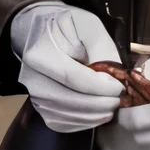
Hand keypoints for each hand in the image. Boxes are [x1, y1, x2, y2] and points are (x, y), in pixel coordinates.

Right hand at [11, 2, 123, 132]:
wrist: (38, 31)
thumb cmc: (66, 26)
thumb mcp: (88, 26)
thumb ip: (100, 49)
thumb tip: (111, 77)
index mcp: (41, 53)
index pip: (71, 77)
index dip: (98, 86)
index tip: (118, 87)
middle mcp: (31, 77)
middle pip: (67, 100)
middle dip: (98, 104)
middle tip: (118, 100)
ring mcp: (32, 94)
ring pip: (64, 115)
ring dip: (92, 116)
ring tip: (111, 107)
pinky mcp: (39, 107)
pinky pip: (60, 123)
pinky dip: (82, 123)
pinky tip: (97, 115)